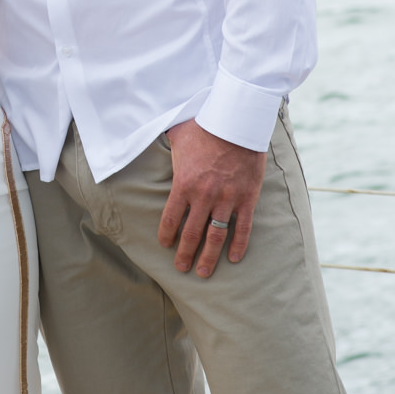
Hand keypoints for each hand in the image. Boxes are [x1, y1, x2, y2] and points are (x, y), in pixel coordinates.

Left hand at [157, 118, 265, 277]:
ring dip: (209, 257)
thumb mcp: (175, 135)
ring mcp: (227, 198)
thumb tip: (147, 138)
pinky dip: (238, 244)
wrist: (237, 120)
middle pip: (192, 234)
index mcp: (183, 184)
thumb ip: (164, 148)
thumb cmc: (203, 125)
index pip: (171, 219)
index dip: (167, 235)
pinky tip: (233, 258)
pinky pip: (243, 227)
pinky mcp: (247, 197)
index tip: (165, 245)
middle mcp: (204, 196)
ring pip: (216, 236)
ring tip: (203, 272)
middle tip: (182, 269)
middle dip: (185, 254)